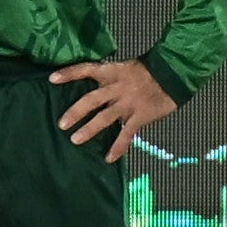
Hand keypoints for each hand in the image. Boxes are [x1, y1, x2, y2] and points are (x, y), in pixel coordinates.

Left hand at [47, 59, 173, 159]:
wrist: (174, 74)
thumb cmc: (149, 71)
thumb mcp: (125, 68)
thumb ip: (109, 79)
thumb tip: (93, 88)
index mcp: (112, 72)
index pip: (86, 69)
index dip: (69, 74)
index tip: (52, 79)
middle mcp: (117, 88)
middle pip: (91, 100)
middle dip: (76, 112)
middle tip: (61, 124)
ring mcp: (128, 103)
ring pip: (105, 118)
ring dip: (89, 130)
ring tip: (75, 140)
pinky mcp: (139, 116)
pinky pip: (126, 134)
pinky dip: (118, 147)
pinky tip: (109, 158)